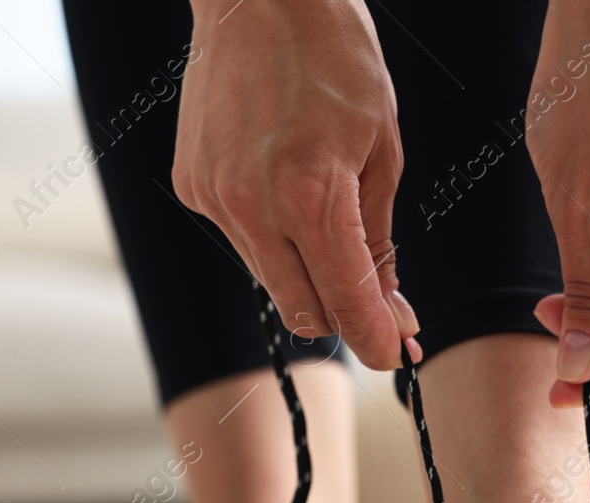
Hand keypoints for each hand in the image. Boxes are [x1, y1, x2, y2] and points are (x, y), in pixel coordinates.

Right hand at [173, 0, 418, 368]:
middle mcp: (253, 206)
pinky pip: (242, 240)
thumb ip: (378, 242)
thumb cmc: (336, 59)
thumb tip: (392, 311)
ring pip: (272, 280)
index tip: (397, 356)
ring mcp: (215, 199)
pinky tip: (283, 184)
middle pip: (305, 310)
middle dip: (345, 316)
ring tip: (328, 219)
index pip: (347, 302)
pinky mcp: (192, 187)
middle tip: (380, 304)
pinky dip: (271, 235)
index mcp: (312, 195)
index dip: (378, 340)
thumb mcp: (382, 150)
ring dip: (307, 274)